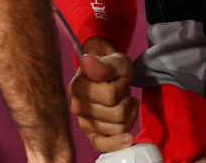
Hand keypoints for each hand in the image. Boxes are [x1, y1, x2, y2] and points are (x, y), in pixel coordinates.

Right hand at [67, 38, 137, 152]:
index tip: (120, 79)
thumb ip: (102, 66)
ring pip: (118, 128)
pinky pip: (104, 145)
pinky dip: (117, 143)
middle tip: (122, 91)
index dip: (122, 87)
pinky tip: (128, 138)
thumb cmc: (113, 69)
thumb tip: (86, 60)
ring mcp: (84, 123)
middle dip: (126, 102)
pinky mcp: (92, 135)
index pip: (110, 95)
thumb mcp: (114, 62)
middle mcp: (77, 106)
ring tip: (125, 102)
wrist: (112, 78)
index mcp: (78, 86)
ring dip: (129, 115)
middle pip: (117, 114)